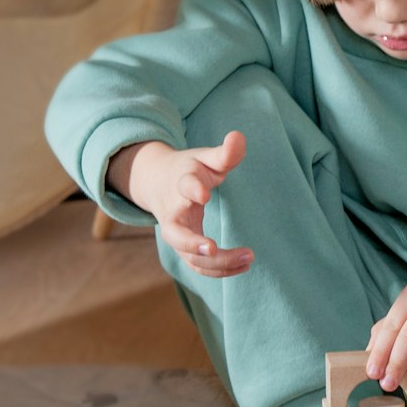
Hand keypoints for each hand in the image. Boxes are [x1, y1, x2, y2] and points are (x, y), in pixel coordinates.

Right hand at [107, 131, 253, 276]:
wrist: (157, 182)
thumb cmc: (189, 169)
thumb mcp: (205, 157)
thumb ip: (224, 152)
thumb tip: (239, 136)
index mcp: (179, 184)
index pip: (183, 186)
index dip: (193, 188)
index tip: (205, 193)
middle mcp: (173, 213)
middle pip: (176, 234)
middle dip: (192, 243)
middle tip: (213, 247)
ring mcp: (176, 234)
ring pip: (190, 257)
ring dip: (218, 262)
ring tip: (249, 257)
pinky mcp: (184, 248)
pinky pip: (198, 266)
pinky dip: (219, 270)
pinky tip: (243, 266)